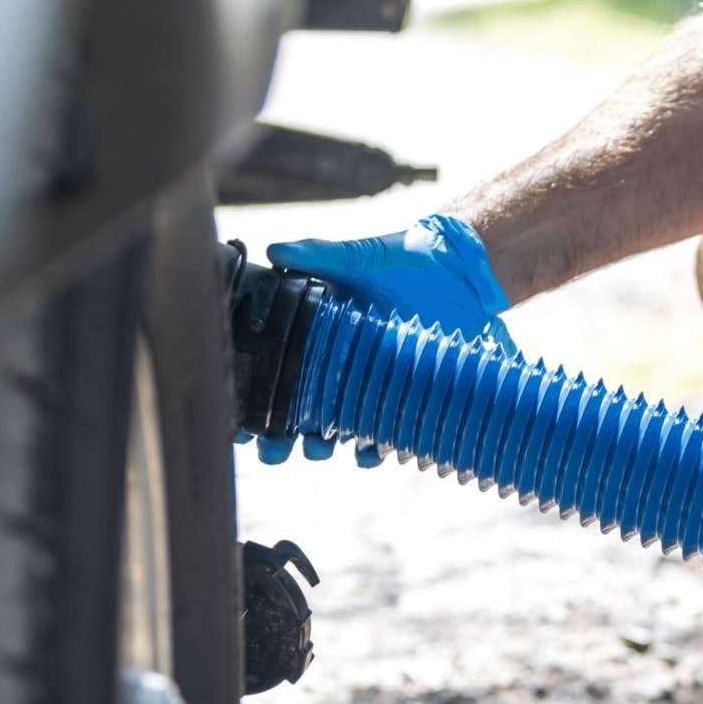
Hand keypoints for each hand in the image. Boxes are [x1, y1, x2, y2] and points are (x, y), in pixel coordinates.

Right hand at [243, 214, 515, 464]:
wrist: (463, 275)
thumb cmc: (405, 261)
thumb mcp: (359, 257)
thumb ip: (319, 254)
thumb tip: (274, 249)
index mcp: (314, 330)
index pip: (273, 367)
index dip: (253, 395)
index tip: (239, 422)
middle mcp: (335, 361)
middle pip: (296, 407)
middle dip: (280, 437)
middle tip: (272, 452)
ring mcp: (367, 381)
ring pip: (333, 426)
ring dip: (321, 446)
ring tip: (318, 450)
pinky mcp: (400, 394)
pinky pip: (382, 432)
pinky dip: (375, 449)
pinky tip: (369, 454)